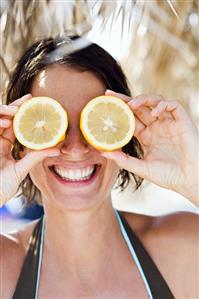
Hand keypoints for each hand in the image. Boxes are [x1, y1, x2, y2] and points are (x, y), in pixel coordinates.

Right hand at [0, 94, 59, 205]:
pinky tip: (7, 123)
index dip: (23, 113)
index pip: (15, 125)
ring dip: (5, 112)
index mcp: (5, 146)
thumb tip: (57, 149)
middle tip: (28, 100)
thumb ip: (35, 157)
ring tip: (17, 111)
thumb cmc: (2, 188)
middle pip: (5, 118)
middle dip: (15, 107)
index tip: (34, 102)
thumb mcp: (21, 170)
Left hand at [102, 90, 198, 205]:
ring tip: (131, 105)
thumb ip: (124, 160)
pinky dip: (162, 105)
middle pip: (139, 107)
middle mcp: (156, 127)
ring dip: (143, 100)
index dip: (119, 111)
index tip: (104, 104)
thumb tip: (103, 152)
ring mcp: (169, 123)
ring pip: (155, 101)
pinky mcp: (182, 122)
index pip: (130, 118)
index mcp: (146, 136)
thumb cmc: (167, 176)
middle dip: (125, 99)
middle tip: (110, 95)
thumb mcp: (141, 168)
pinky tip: (154, 114)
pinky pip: (172, 105)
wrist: (189, 181)